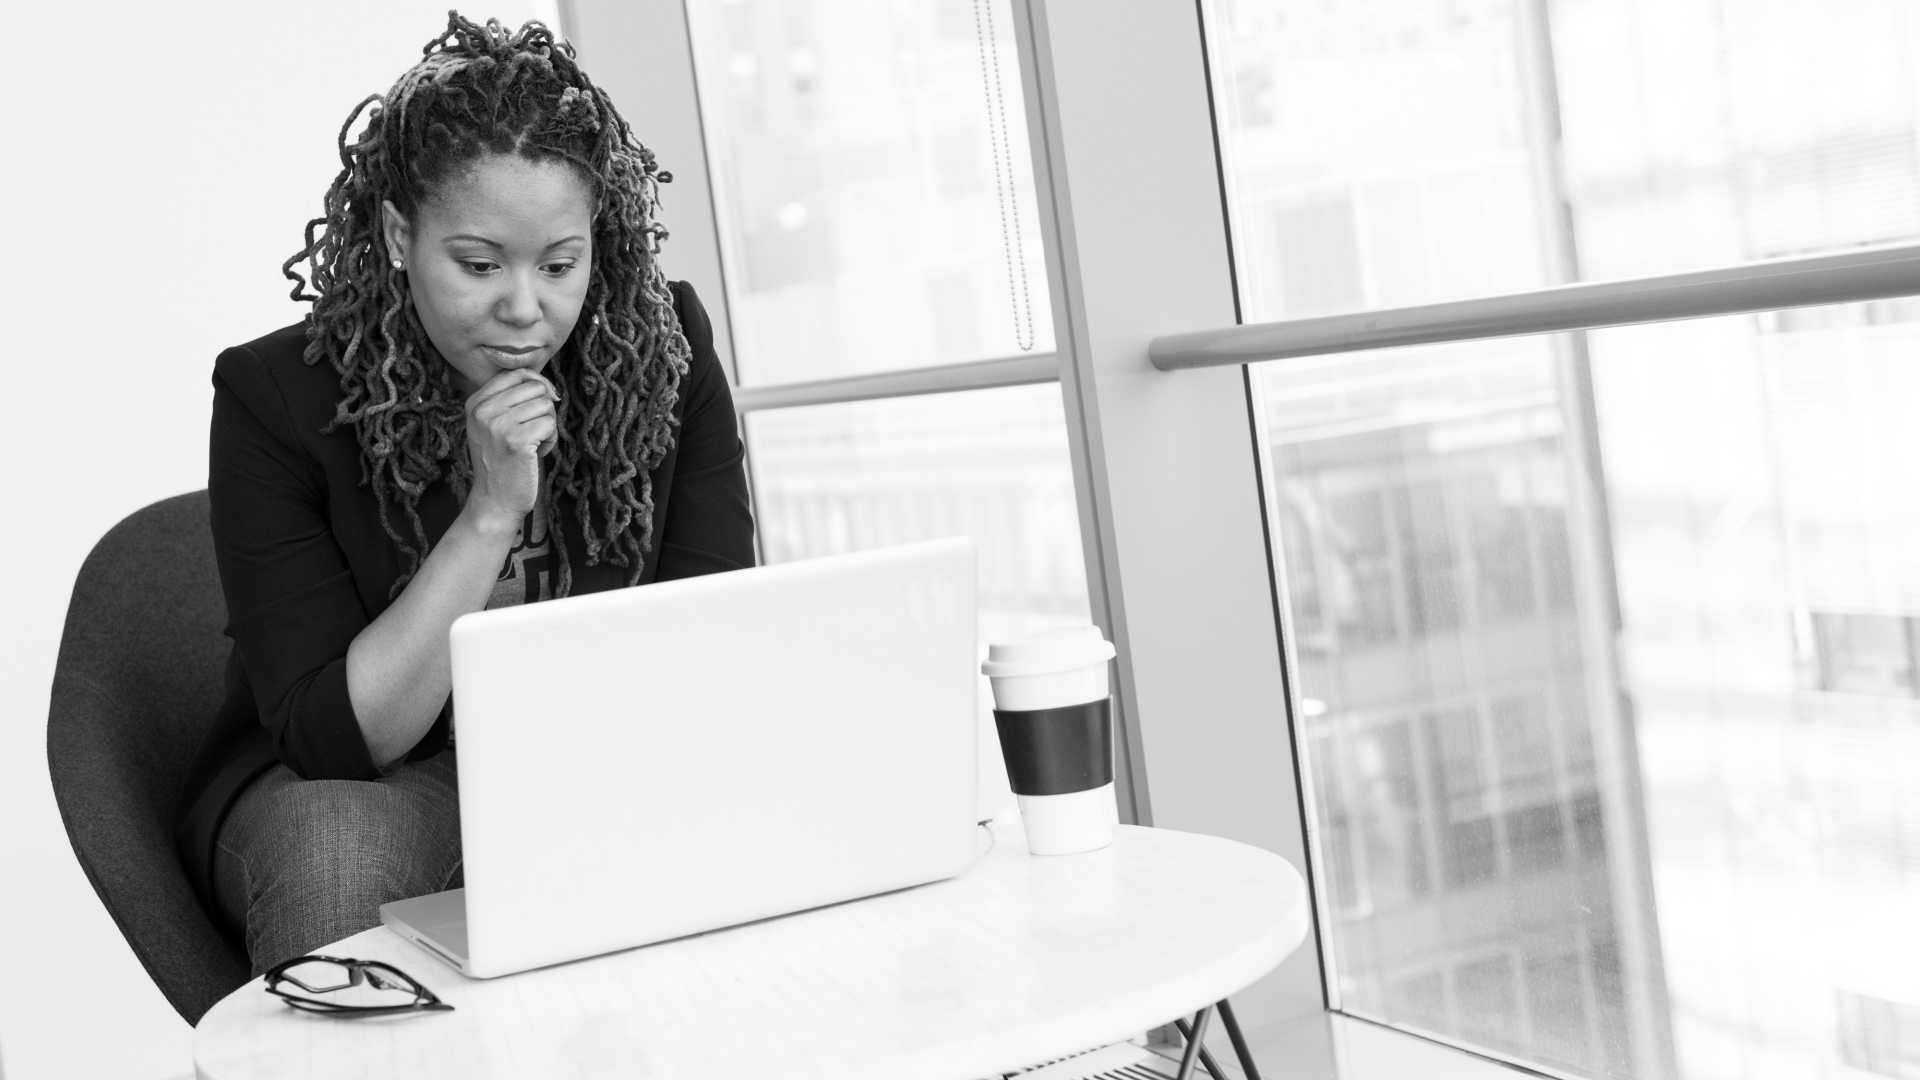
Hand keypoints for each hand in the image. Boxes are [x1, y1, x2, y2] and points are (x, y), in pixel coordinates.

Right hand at [462, 369, 559, 530]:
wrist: (495, 501)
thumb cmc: (502, 462)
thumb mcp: (493, 425)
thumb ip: (510, 400)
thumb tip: (546, 385)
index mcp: (475, 403)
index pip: (516, 373)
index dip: (538, 383)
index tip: (543, 404)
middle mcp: (483, 410)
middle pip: (535, 388)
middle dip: (544, 410)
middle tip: (535, 433)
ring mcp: (498, 425)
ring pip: (546, 405)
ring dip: (549, 427)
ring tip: (534, 445)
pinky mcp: (516, 441)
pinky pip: (550, 424)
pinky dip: (551, 440)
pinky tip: (538, 454)